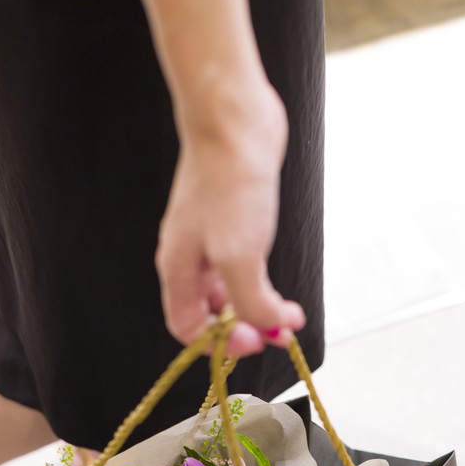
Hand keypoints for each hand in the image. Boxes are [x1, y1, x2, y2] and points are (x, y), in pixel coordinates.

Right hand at [155, 85, 305, 356]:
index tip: (253, 342)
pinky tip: (281, 281)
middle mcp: (191, 257)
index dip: (218, 344)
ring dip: (258, 306)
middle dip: (244, 327)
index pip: (186, 327)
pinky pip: (244, 264)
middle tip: (277, 331)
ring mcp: (211, 238)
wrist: (235, 121)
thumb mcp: (238, 255)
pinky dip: (263, 280)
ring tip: (286, 313)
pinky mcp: (234, 221)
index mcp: (178, 268)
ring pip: (229, 290)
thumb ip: (250, 301)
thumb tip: (268, 327)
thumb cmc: (228, 182)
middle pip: (210, 312)